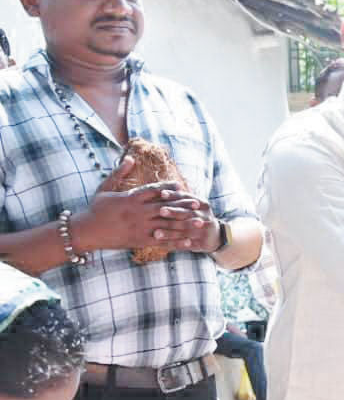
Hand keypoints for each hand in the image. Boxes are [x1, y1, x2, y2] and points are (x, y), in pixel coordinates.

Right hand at [75, 183, 192, 254]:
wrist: (87, 231)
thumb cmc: (96, 208)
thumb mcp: (105, 188)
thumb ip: (119, 173)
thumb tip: (129, 157)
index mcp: (131, 198)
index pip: (154, 190)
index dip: (169, 188)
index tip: (182, 186)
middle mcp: (138, 213)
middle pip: (166, 207)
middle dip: (184, 206)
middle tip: (199, 204)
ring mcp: (140, 228)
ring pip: (168, 225)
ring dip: (186, 224)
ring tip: (201, 223)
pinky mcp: (140, 241)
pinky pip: (161, 241)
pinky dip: (176, 242)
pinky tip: (188, 242)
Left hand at [153, 193, 219, 252]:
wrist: (215, 235)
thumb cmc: (196, 217)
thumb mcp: (193, 206)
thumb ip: (180, 199)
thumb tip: (160, 191)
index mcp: (202, 204)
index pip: (187, 197)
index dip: (174, 196)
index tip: (162, 194)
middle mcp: (206, 216)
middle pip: (188, 213)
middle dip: (174, 212)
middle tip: (161, 211)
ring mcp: (205, 230)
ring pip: (186, 230)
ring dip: (171, 232)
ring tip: (156, 234)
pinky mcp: (203, 243)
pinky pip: (186, 244)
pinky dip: (174, 245)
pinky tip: (164, 245)